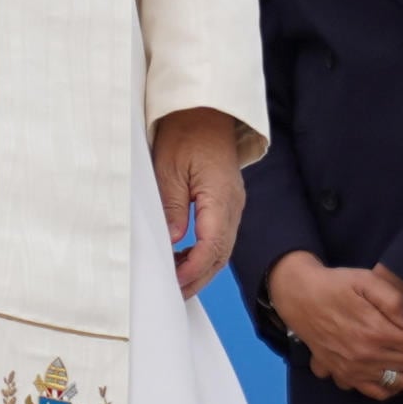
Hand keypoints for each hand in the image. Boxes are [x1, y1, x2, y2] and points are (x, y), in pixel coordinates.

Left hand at [153, 106, 245, 298]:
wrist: (207, 109)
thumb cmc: (186, 132)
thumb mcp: (169, 166)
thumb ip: (172, 205)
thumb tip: (173, 240)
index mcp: (220, 196)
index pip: (211, 245)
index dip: (193, 268)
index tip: (173, 281)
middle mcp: (233, 205)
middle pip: (220, 254)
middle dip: (197, 277)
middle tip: (173, 294)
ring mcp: (233, 205)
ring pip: (222, 249)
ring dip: (201, 268)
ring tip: (176, 281)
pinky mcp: (227, 203)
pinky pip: (221, 236)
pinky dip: (205, 253)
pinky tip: (185, 258)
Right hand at [265, 252, 402, 400]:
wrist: (299, 298)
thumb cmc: (336, 286)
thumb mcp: (365, 280)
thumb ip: (394, 299)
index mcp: (375, 332)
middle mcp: (366, 357)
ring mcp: (355, 370)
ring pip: (401, 382)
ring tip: (402, 349)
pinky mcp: (345, 376)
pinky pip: (378, 393)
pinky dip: (388, 384)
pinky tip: (387, 367)